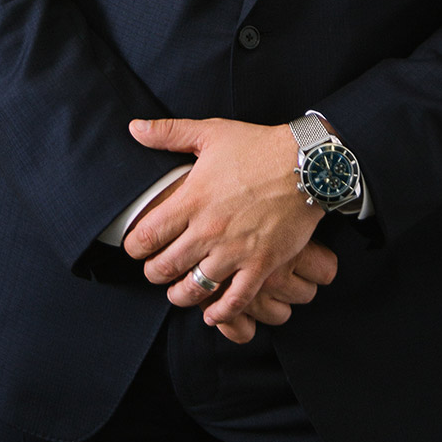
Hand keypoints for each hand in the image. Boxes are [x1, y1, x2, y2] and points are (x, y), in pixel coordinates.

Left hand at [123, 117, 331, 342]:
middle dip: (154, 273)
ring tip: (180, 290)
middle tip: (158, 270)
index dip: (135, 247)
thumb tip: (134, 128)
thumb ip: (169, 133)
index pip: (144, 237)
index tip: (139, 246)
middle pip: (163, 269)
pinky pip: (235, 301)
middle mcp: (209, 230)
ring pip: (194, 289)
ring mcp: (236, 250)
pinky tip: (213, 312)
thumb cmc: (259, 146)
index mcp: (192, 199)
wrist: (307, 163)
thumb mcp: (212, 132)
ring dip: (181, 295)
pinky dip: (221, 313)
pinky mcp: (262, 265)